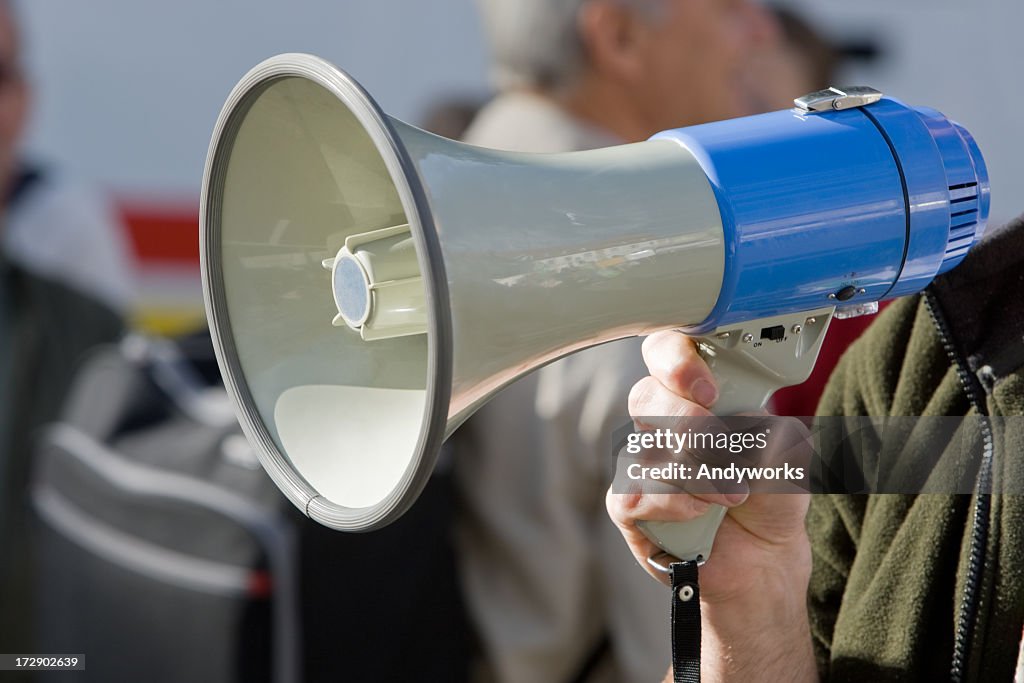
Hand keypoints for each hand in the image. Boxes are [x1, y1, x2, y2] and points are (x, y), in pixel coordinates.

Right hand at [607, 330, 817, 680]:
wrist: (764, 561)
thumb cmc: (769, 499)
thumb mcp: (788, 458)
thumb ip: (770, 432)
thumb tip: (743, 420)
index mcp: (696, 394)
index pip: (665, 352)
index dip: (676, 359)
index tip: (709, 388)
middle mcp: (661, 422)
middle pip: (645, 396)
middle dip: (687, 421)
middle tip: (723, 445)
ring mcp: (639, 462)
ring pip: (647, 450)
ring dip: (697, 475)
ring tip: (733, 495)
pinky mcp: (627, 504)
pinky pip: (635, 493)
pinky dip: (675, 503)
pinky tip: (700, 512)